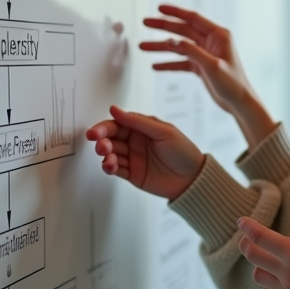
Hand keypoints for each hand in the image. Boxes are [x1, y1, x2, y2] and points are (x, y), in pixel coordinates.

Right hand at [86, 105, 204, 200]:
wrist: (193, 179)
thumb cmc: (183, 152)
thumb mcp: (163, 132)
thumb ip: (138, 122)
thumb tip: (114, 109)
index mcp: (142, 128)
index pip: (118, 124)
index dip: (105, 127)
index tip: (96, 132)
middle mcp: (135, 142)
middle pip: (111, 138)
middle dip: (102, 141)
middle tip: (101, 145)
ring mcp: (133, 158)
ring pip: (111, 154)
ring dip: (106, 155)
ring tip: (109, 157)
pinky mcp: (132, 174)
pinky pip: (115, 169)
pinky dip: (109, 167)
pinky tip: (110, 166)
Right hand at [140, 4, 275, 147]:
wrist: (240, 103)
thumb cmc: (234, 84)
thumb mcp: (212, 66)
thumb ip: (192, 51)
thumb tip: (171, 40)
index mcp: (219, 35)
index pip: (193, 18)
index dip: (175, 12)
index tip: (159, 8)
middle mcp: (211, 42)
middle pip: (182, 30)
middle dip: (163, 26)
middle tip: (145, 22)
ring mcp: (205, 54)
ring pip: (179, 46)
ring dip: (161, 47)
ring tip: (143, 46)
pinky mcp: (201, 66)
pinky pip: (181, 62)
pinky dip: (168, 63)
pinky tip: (155, 66)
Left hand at [236, 176, 289, 288]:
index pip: (261, 237)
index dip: (248, 227)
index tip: (241, 220)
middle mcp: (288, 273)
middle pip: (253, 256)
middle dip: (246, 244)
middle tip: (246, 238)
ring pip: (259, 278)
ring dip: (258, 266)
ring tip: (263, 259)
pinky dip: (268, 287)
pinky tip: (275, 281)